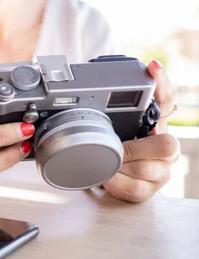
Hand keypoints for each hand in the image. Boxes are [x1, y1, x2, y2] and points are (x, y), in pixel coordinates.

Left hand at [103, 60, 180, 201]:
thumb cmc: (112, 147)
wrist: (110, 175)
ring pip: (149, 169)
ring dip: (121, 166)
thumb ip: (108, 108)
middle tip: (116, 147)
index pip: (166, 101)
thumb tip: (90, 83)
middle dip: (135, 148)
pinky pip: (137, 188)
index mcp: (156, 125)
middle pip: (167, 145)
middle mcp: (166, 147)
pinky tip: (108, 178)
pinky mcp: (150, 190)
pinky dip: (117, 183)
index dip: (161, 85)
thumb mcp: (111, 125)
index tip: (152, 67)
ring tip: (106, 162)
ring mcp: (161, 170)